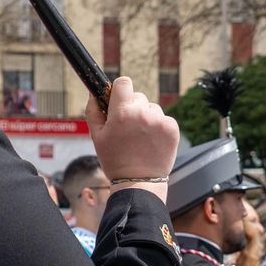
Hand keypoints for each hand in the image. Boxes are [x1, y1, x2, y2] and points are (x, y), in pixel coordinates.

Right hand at [84, 78, 178, 196]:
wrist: (138, 182)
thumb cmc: (115, 160)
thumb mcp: (96, 137)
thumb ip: (93, 111)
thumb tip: (93, 92)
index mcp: (122, 113)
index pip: (124, 82)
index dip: (120, 90)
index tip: (119, 99)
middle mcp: (142, 113)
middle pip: (138, 96)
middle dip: (132, 107)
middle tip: (129, 128)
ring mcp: (159, 121)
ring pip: (152, 108)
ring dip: (146, 118)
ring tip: (141, 138)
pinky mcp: (172, 128)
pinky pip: (163, 119)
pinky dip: (158, 127)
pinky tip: (152, 142)